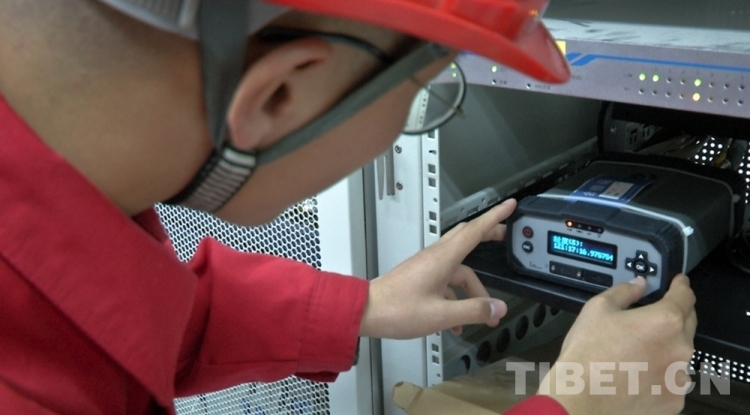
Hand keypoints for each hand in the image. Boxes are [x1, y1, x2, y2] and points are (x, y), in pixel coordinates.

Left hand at [359, 199, 516, 338]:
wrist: (367, 312)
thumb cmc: (397, 309)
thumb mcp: (441, 314)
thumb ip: (473, 311)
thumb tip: (497, 308)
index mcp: (443, 259)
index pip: (475, 231)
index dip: (495, 216)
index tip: (510, 205)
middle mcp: (436, 258)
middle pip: (468, 240)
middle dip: (488, 238)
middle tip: (505, 237)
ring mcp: (427, 267)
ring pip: (459, 271)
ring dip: (473, 290)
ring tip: (483, 314)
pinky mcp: (421, 278)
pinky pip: (446, 284)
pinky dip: (456, 300)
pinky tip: (457, 323)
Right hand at [539, 274, 696, 414]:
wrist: (580, 399)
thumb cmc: (587, 354)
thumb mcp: (598, 309)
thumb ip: (624, 291)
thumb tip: (638, 285)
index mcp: (665, 321)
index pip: (685, 296)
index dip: (681, 285)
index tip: (679, 283)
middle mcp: (680, 349)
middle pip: (686, 324)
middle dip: (672, 317)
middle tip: (648, 320)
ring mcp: (679, 378)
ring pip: (679, 355)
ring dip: (666, 349)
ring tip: (635, 354)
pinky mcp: (673, 400)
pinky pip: (672, 381)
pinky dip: (661, 375)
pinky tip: (637, 375)